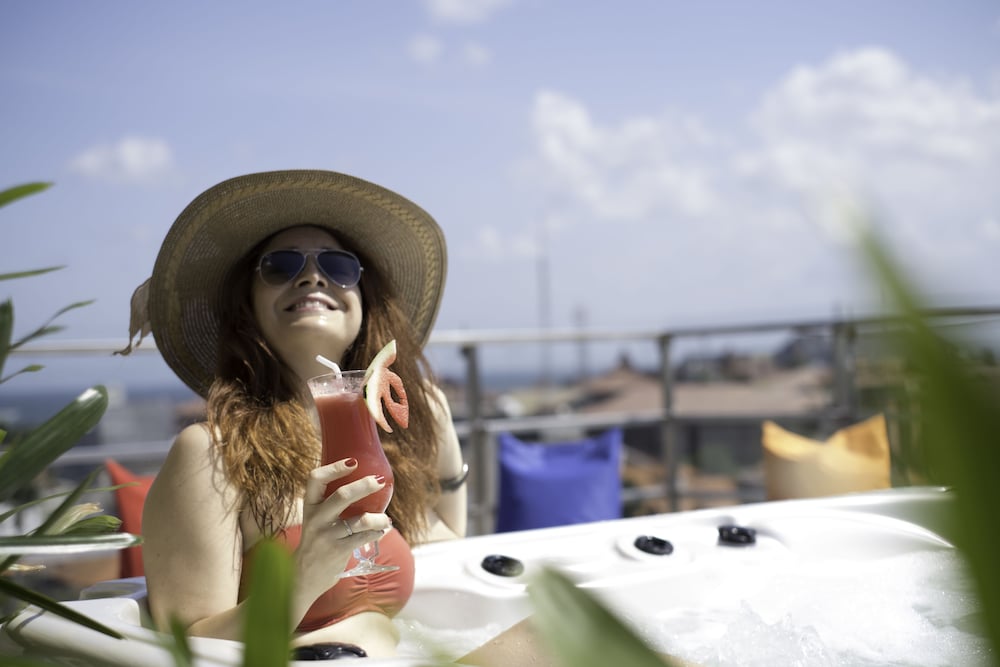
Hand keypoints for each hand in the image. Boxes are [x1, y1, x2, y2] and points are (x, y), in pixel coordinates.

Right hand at [296, 459, 390, 594]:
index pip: (315, 479)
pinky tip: (382, 531)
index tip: (353, 461)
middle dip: (364, 486)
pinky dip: (377, 532)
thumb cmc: (317, 542)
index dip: (334, 467)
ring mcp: (327, 536)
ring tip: (386, 519)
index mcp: (310, 506)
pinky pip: (364, 537)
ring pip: (359, 520)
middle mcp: (316, 519)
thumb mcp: (316, 519)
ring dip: (379, 518)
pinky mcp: (337, 551)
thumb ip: (332, 504)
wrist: (302, 577)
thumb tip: (365, 484)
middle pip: (341, 496)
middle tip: (379, 481)